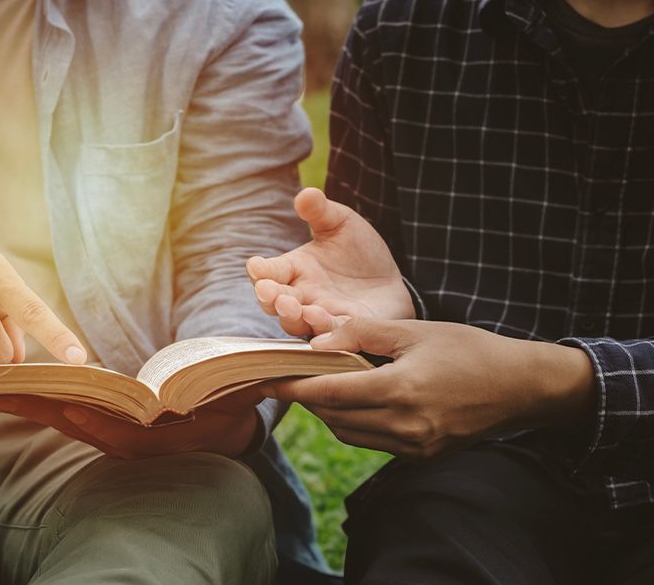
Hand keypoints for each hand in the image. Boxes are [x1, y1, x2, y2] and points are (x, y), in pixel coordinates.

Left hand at [0, 388, 263, 458]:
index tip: (66, 407)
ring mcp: (122, 437)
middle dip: (41, 412)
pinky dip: (49, 407)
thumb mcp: (238, 397)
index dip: (95, 422)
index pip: (124, 435)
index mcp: (164, 439)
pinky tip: (24, 395)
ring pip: (73, 424)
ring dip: (35, 410)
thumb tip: (242, 382)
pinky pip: (76, 419)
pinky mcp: (113, 428)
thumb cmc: (231, 404)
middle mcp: (136, 443)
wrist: (229, 423)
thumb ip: (235, 392)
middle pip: (83, 428)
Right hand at [246, 187, 413, 336]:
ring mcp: (321, 314)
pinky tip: (320, 320)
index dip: (260, 271)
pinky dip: (323, 331)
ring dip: (292, 316)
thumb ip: (321, 211)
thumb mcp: (341, 223)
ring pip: (297, 322)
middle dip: (269, 298)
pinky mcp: (345, 329)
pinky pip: (330, 334)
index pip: (269, 272)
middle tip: (269, 292)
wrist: (389, 278)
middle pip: (275, 302)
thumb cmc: (358, 251)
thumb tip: (306, 193)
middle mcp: (301, 295)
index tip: (255, 266)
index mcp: (294, 269)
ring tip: (291, 306)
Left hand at [260, 316, 594, 460]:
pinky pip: (372, 442)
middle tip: (289, 378)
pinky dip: (354, 424)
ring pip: (349, 434)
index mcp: (400, 390)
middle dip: (306, 399)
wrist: (520, 387)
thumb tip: (316, 343)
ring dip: (328, 412)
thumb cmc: (469, 350)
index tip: (265, 381)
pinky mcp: (422, 455)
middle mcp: (405, 425)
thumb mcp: (415, 331)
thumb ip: (362, 334)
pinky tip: (354, 401)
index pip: (329, 394)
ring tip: (319, 386)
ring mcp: (414, 446)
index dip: (292, 389)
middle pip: (333, 417)